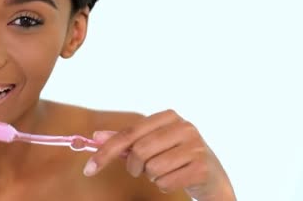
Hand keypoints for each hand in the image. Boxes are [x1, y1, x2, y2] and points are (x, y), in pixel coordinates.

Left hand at [83, 110, 234, 200]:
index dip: (106, 152)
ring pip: (152, 168)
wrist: (213, 176)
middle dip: (134, 167)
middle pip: (139, 151)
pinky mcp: (202, 167)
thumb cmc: (175, 156)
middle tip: (140, 170)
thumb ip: (124, 139)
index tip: (89, 168)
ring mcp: (195, 146)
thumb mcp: (151, 143)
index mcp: (168, 116)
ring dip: (152, 177)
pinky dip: (164, 186)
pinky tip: (176, 179)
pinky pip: (166, 182)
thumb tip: (95, 136)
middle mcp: (184, 127)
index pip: (128, 133)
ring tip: (165, 172)